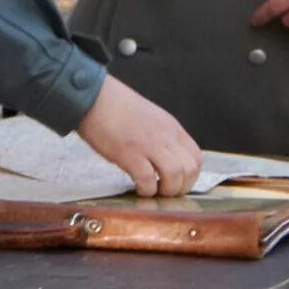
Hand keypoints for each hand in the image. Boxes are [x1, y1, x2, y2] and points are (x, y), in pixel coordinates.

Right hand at [75, 76, 202, 196]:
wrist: (93, 97)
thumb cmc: (115, 106)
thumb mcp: (150, 117)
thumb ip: (161, 136)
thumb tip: (164, 158)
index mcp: (171, 127)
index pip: (195, 157)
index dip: (190, 175)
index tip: (178, 181)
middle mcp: (165, 136)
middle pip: (189, 169)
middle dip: (181, 187)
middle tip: (166, 191)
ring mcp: (148, 145)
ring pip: (174, 176)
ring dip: (166, 191)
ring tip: (154, 191)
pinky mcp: (129, 154)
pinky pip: (148, 180)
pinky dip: (146, 190)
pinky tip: (138, 188)